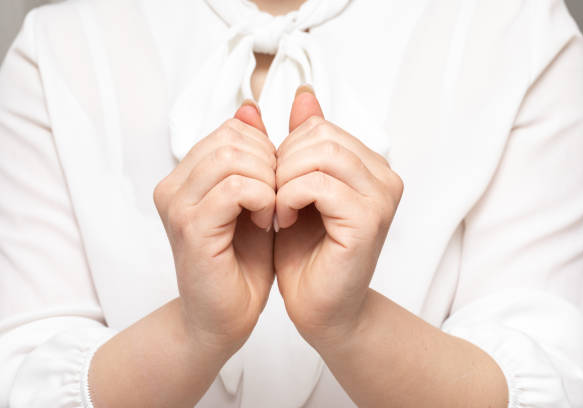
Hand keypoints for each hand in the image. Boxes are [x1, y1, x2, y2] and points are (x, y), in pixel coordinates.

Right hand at [154, 101, 276, 355]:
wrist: (225, 317)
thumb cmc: (242, 261)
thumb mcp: (254, 198)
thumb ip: (252, 156)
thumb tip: (251, 108)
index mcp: (184, 176)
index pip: (232, 131)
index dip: (266, 150)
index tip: (276, 183)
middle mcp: (172, 186)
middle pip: (232, 138)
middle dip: (270, 163)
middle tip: (278, 196)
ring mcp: (177, 206)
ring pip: (234, 158)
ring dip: (268, 181)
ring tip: (273, 209)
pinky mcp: (191, 228)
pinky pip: (236, 188)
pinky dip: (263, 199)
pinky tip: (266, 220)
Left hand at [274, 87, 403, 347]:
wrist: (319, 308)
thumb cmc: (306, 252)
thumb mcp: (297, 187)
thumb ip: (303, 143)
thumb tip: (304, 94)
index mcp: (370, 166)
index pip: (319, 127)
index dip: (285, 150)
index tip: (273, 183)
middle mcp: (385, 178)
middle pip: (320, 135)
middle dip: (282, 162)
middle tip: (271, 196)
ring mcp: (381, 198)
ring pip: (320, 155)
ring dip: (284, 179)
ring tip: (276, 207)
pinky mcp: (369, 221)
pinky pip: (319, 184)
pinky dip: (289, 197)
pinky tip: (283, 219)